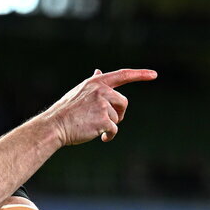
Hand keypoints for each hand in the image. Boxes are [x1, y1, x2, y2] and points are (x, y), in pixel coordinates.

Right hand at [42, 68, 156, 145]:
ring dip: (109, 125)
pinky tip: (101, 137)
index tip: (154, 74)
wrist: (55, 125)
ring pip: (118, 118)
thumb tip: (99, 71)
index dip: (140, 74)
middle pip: (123, 102)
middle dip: (119, 114)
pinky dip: (109, 136)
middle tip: (106, 120)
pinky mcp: (103, 119)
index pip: (123, 75)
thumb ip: (94, 83)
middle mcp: (101, 90)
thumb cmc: (67, 110)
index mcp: (97, 82)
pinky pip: (114, 129)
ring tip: (94, 126)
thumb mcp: (80, 91)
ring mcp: (102, 104)